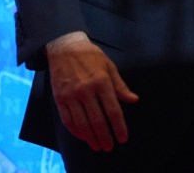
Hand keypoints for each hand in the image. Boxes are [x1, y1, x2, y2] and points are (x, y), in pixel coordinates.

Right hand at [46, 32, 139, 151]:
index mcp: (101, 82)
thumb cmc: (90, 56)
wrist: (64, 47)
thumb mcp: (109, 66)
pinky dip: (75, 131)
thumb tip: (134, 99)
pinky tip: (83, 136)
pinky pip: (67, 119)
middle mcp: (86, 90)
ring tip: (97, 146)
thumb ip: (120, 86)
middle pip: (97, 120)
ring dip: (90, 137)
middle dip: (105, 136)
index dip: (119, 126)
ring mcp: (71, 95)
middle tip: (110, 146)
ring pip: (81, 123)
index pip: (112, 109)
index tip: (123, 137)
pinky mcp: (59, 98)